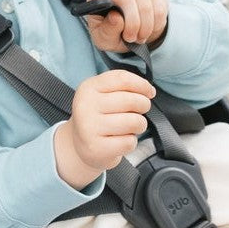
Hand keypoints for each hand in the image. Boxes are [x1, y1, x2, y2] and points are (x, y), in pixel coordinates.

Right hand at [54, 69, 155, 187]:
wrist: (79, 144)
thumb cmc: (99, 115)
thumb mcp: (102, 93)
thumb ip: (124, 86)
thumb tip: (149, 91)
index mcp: (88, 88)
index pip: (122, 79)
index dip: (142, 85)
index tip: (149, 92)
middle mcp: (85, 106)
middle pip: (131, 100)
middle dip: (143, 106)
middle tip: (137, 112)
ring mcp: (89, 128)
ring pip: (134, 122)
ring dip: (139, 125)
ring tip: (129, 127)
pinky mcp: (96, 148)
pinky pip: (129, 142)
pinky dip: (130, 142)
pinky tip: (119, 140)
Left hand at [82, 0, 168, 52]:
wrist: (133, 34)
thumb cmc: (113, 34)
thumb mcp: (105, 39)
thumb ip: (107, 29)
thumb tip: (115, 17)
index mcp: (100, 0)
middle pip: (127, 0)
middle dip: (132, 24)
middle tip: (130, 38)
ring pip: (146, 6)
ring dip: (145, 27)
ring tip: (139, 37)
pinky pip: (160, 9)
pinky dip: (156, 25)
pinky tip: (149, 30)